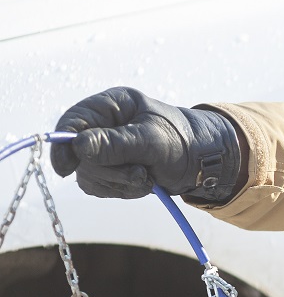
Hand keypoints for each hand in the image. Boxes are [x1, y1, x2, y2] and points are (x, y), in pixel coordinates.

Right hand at [51, 87, 242, 201]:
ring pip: (89, 174)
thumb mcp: (153, 141)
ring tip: (147, 177)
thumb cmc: (183, 142)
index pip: (73, 121)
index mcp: (112, 106)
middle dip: (110, 170)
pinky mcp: (110, 170)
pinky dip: (123, 190)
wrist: (205, 163)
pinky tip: (145, 183)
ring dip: (119, 183)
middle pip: (79, 154)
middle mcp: (104, 125)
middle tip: (139, 173)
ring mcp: (105, 149)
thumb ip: (117, 144)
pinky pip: (101, 187)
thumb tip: (79, 146)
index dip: (64, 143)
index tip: (66, 167)